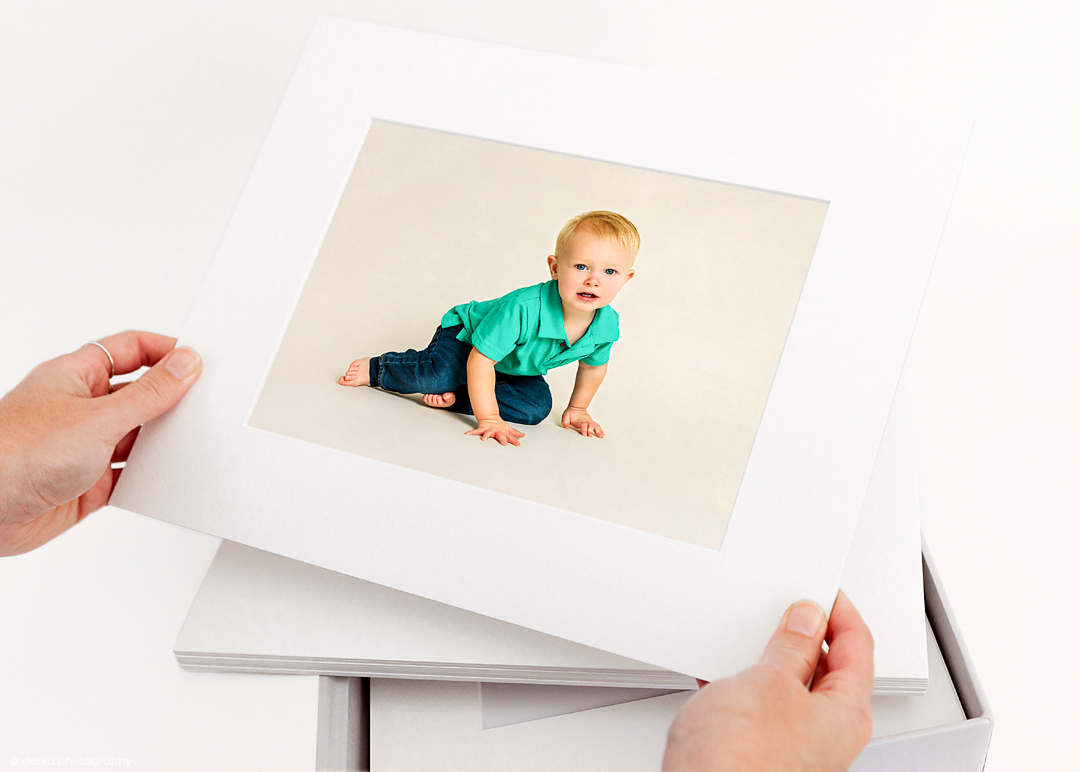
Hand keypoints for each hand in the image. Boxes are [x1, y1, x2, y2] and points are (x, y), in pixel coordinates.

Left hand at [0, 331, 201, 556]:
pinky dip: (148, 477)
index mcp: (76, 376)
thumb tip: (184, 365)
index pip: (131, 349)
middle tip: (202, 402)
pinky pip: (129, 475)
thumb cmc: (14, 453)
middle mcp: (80, 408)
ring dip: (159, 441)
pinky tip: (162, 477)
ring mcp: (83, 446)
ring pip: (136, 436)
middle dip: (168, 398)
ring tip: (185, 442)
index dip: (165, 351)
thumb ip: (148, 394)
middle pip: (138, 393)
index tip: (198, 361)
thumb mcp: (98, 417)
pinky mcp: (86, 484)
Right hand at [465, 416, 524, 445]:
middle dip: (502, 439)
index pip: (510, 437)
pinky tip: (467, 434)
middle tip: (504, 443)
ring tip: (484, 439)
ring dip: (486, 436)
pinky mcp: (482, 428)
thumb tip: (523, 436)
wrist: (489, 416)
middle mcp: (496, 431)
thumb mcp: (507, 428)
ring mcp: (489, 429)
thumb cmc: (499, 424)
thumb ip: (515, 433)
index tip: (518, 445)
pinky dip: (472, 432)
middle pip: (500, 435)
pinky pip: (477, 431)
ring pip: (488, 433)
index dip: (514, 440)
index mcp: (503, 431)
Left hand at [561, 406, 603, 437]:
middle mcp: (586, 421)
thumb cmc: (571, 413)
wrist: (576, 407)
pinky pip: (597, 426)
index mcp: (579, 420)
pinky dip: (600, 430)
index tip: (585, 434)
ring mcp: (589, 422)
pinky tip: (602, 434)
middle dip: (591, 431)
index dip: (584, 429)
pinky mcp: (591, 422)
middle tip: (591, 435)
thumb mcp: (565, 416)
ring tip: (600, 436)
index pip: (583, 424)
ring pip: (595, 426)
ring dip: (598, 431)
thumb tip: (566, 426)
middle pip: (590, 425)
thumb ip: (565, 421)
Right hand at [663, 590, 873, 771]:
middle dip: (804, 635)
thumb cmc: (741, 762)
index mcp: (846, 714)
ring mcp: (794, 747)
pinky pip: (759, 708)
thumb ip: (792, 647)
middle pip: (827, 669)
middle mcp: (827, 736)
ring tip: (746, 640)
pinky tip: (720, 678)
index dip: (840, 611)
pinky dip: (743, 687)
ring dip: (769, 661)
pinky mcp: (761, 754)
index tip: (820, 590)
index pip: (857, 647)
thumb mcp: (769, 681)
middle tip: (783, 608)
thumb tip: (807, 620)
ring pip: (789, 689)